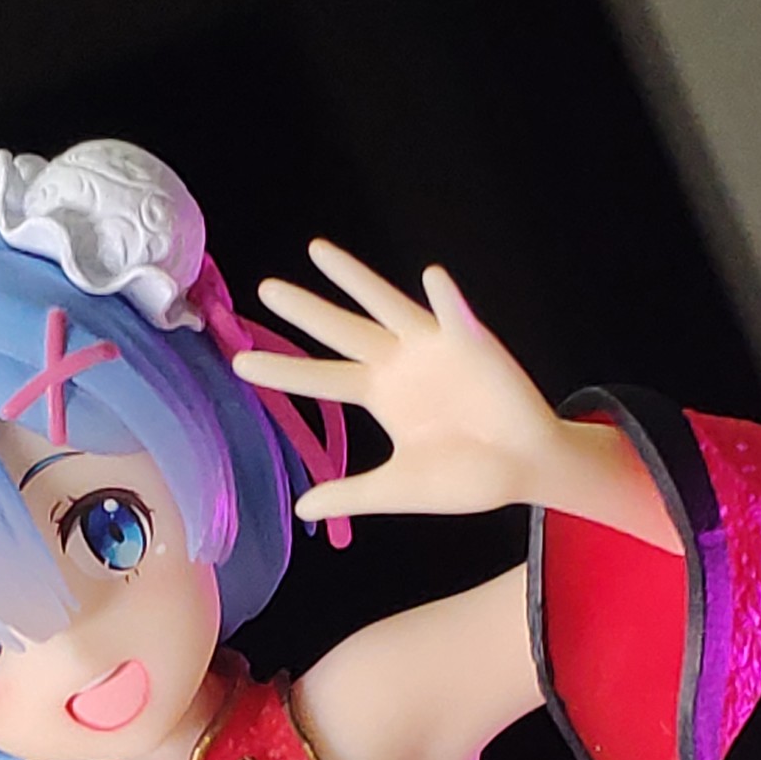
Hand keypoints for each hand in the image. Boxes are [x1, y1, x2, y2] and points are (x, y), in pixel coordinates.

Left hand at [231, 240, 565, 522]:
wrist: (521, 469)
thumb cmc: (463, 477)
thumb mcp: (397, 487)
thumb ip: (351, 493)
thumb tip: (301, 506)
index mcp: (378, 394)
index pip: (319, 378)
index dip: (282, 370)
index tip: (240, 362)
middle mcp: (397, 363)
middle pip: (340, 331)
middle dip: (305, 310)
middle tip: (265, 289)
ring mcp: (432, 346)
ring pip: (384, 304)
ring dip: (354, 279)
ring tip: (319, 252)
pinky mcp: (471, 342)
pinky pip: (455, 315)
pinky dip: (445, 298)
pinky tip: (432, 278)